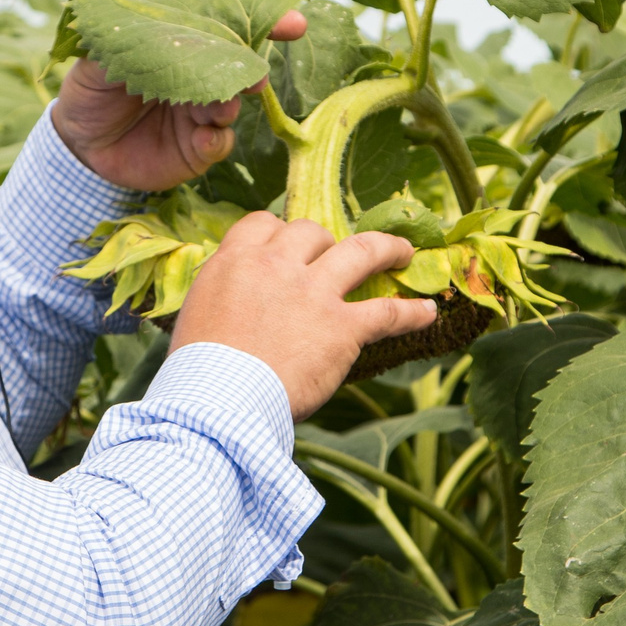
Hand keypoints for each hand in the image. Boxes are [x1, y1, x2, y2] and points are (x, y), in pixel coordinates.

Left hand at [53, 12, 306, 192]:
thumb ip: (131, 41)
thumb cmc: (92, 89)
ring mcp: (203, 113)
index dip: (263, 21)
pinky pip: (218, 144)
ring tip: (220, 108)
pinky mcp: (198, 150)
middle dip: (251, 69)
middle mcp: (201, 76)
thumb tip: (165, 34)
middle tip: (252, 78)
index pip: (227, 26)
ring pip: (231, 104)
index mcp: (185, 44)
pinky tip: (202, 139)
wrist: (78, 144)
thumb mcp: (99, 58)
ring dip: (229, 104)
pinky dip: (215, 141)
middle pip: (239, 67)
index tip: (293, 23)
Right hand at [172, 215, 439, 417]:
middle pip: (310, 232)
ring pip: (361, 251)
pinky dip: (411, 312)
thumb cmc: (199, 372)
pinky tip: (427, 313)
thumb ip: (223, 300)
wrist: (217, 401)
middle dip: (324, 241)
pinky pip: (388, 310)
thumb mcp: (198, 317)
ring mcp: (313, 292)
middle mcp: (276, 265)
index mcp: (235, 261)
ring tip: (403, 252)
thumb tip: (233, 309)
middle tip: (334, 257)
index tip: (285, 244)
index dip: (277, 232)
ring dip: (387, 248)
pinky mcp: (342, 326)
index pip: (262, 224)